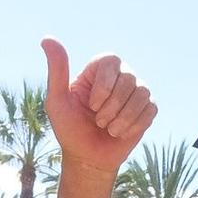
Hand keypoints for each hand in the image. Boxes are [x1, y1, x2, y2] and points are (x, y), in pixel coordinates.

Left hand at [41, 38, 155, 174]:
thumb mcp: (57, 101)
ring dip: (122, 119)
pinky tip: (121, 133)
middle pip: (128, 79)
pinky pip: (150, 110)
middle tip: (98, 122)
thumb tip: (47, 39)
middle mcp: (120, 75)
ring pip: (142, 94)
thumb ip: (57, 70)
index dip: (103, 87)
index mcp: (100, 69)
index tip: (91, 106)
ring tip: (109, 129)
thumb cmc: (70, 129)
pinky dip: (133, 126)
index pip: (111, 62)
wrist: (88, 158)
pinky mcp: (148, 109)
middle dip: (111, 107)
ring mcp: (136, 91)